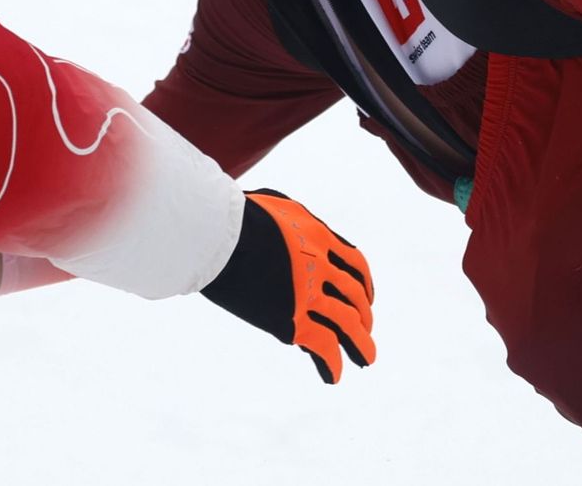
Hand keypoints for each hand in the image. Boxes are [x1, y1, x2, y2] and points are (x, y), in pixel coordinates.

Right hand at [200, 189, 374, 383]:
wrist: (214, 235)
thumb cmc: (231, 217)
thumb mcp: (272, 205)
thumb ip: (288, 220)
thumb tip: (286, 228)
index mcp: (318, 236)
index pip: (355, 264)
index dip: (365, 284)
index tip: (366, 298)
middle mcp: (320, 265)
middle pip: (355, 297)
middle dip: (363, 316)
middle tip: (365, 330)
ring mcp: (307, 293)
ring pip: (348, 325)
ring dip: (360, 345)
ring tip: (365, 360)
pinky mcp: (291, 320)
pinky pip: (322, 347)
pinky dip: (331, 364)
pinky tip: (333, 376)